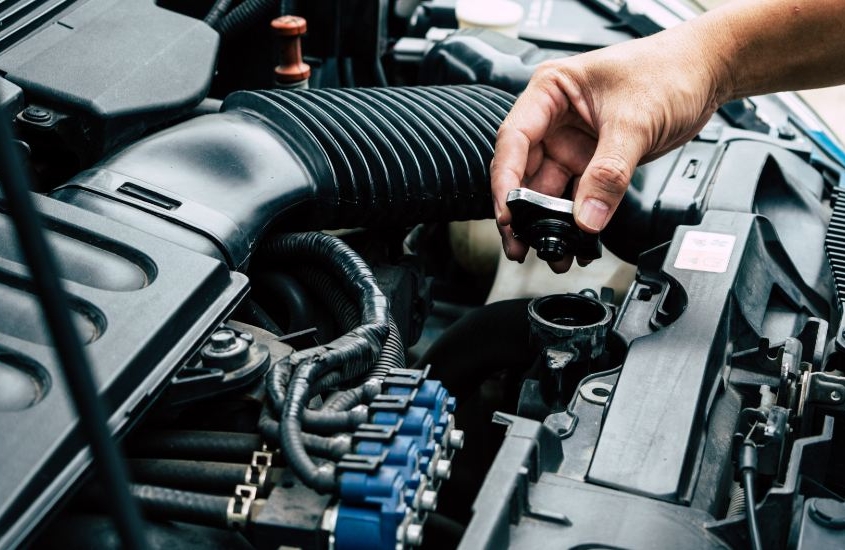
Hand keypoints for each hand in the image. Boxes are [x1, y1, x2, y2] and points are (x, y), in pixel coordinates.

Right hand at [491, 25, 725, 271]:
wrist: (706, 72)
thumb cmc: (668, 69)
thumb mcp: (635, 121)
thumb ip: (609, 173)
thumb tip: (587, 216)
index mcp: (551, 90)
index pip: (514, 139)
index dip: (507, 180)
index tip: (509, 213)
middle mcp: (555, 117)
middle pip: (525, 171)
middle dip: (522, 211)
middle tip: (521, 244)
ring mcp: (572, 141)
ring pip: (548, 189)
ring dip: (549, 222)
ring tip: (552, 251)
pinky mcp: (593, 160)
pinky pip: (577, 195)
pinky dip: (576, 220)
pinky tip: (578, 240)